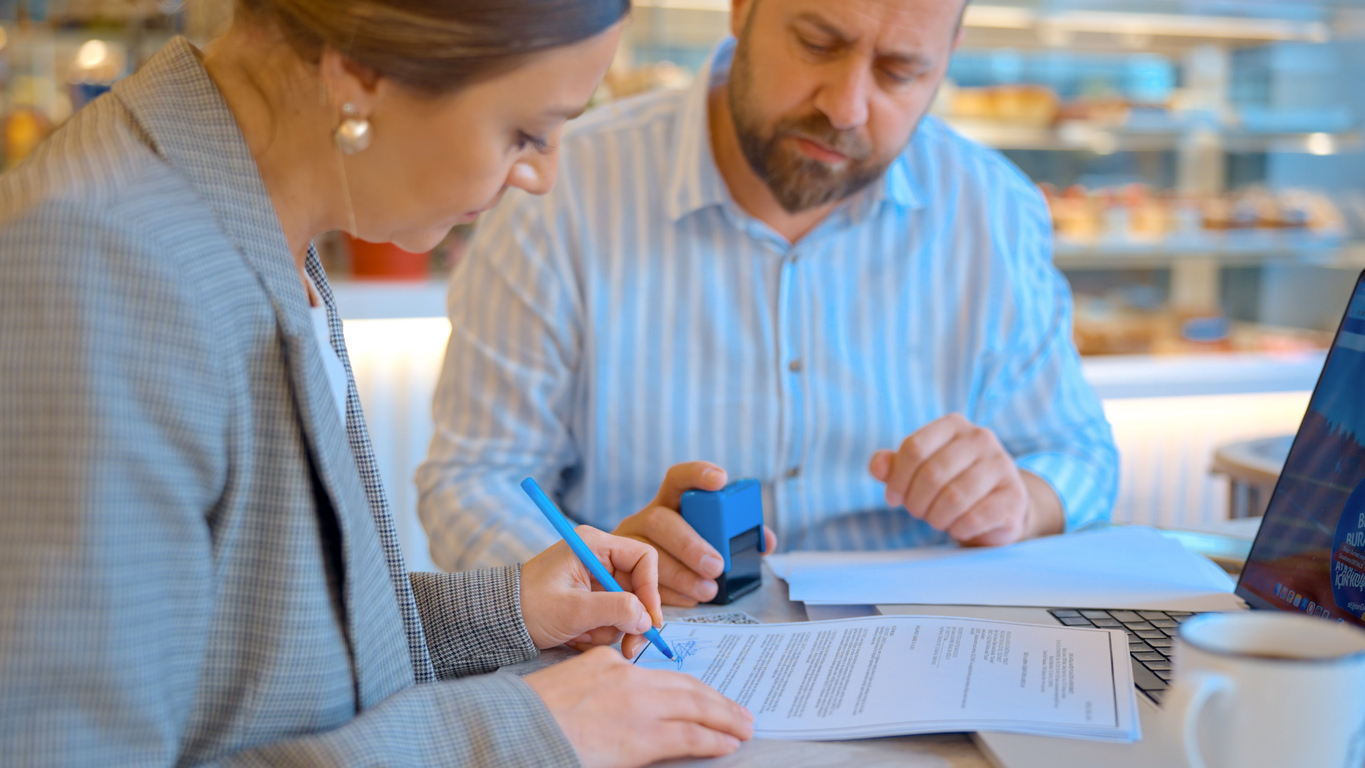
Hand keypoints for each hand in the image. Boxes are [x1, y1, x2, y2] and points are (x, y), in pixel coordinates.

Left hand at [521, 526, 663, 658]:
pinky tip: (576, 636)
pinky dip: (597, 633)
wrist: (498, 621)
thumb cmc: (529, 607)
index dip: (650, 589)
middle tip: (631, 648)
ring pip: (626, 608)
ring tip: (582, 636)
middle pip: (637, 587)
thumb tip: (647, 621)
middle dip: (632, 619)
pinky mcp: (589, 600)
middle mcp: (598, 559)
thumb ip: (615, 610)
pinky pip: (610, 618)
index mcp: (594, 546)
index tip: (649, 619)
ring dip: (610, 629)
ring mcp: (594, 581)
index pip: (643, 558)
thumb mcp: (574, 610)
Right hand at [524, 646, 752, 767]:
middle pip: (685, 687)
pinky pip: (690, 736)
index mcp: (608, 662)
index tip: (705, 697)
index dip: (689, 688)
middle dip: (716, 700)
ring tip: (743, 727)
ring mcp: (637, 706)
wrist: (515, 730)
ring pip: (695, 708)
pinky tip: (727, 744)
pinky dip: (714, 739)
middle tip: (740, 712)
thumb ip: (598, 684)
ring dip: (724, 718)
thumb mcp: (568, 683)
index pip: (660, 675)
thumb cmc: (532, 716)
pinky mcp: (641, 737)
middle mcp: (628, 678)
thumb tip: (617, 703)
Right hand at [613, 462, 776, 605]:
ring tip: (708, 590)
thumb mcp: (712, 541)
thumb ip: (738, 537)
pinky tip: (690, 599)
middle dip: (690, 544)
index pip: (679, 478)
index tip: (721, 479)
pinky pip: (638, 581)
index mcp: (671, 502)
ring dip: (681, 575)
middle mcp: (646, 517)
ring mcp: (628, 543)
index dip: (697, 474)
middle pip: (660, 520)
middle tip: (717, 566)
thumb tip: (767, 542)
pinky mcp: (619, 571)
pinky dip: (669, 593)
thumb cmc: (688, 557)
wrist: (646, 581)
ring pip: (647, 553)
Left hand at [868, 414, 1062, 545]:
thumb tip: (878, 466)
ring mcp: (1002, 465)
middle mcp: (981, 438)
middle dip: (916, 502)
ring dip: (936, 517)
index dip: (897, 479)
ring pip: (954, 497)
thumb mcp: (917, 472)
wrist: (997, 508)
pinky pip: (975, 517)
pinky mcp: (1014, 496)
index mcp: (953, 425)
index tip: (894, 498)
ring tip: (937, 519)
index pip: (914, 447)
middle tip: (917, 512)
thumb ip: (893, 465)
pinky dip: (958, 528)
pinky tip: (957, 526)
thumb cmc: (949, 485)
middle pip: (932, 473)